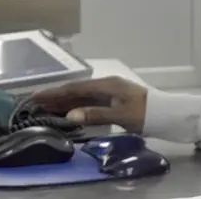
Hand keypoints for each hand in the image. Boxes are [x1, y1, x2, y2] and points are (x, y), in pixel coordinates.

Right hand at [31, 77, 147, 130]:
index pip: (74, 87)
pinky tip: (66, 111)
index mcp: (106, 84)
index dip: (55, 92)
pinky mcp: (112, 101)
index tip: (36, 95)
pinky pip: (88, 102)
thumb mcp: (120, 116)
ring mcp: (109, 93)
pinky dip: (75, 106)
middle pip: (75, 90)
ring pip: (80, 96)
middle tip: (34, 101)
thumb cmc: (144, 113)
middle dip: (55, 95)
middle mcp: (105, 85)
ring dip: (63, 101)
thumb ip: (95, 115)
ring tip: (45, 106)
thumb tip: (70, 115)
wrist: (166, 114)